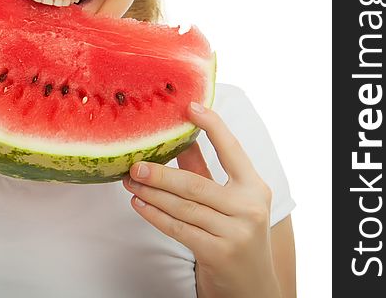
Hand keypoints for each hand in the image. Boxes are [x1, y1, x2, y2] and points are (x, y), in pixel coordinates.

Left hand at [121, 102, 279, 297]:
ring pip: (183, 206)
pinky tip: (138, 204)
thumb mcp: (227, 200)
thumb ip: (205, 170)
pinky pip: (178, 228)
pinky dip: (155, 215)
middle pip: (195, 184)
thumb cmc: (233, 233)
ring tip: (129, 182)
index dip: (212, 126)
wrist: (251, 286)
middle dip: (160, 173)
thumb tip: (181, 137)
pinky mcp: (219, 252)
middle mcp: (249, 208)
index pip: (232, 149)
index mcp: (255, 187)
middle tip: (134, 163)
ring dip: (151, 193)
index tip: (189, 106)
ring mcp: (236, 232)